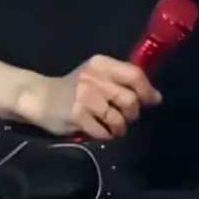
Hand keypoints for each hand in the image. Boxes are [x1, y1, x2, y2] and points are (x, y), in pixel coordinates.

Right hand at [17, 54, 161, 139]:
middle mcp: (93, 77)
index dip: (147, 90)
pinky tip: (97, 129)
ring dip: (118, 128)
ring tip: (109, 126)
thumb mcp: (97, 76)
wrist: (41, 97)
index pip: (134, 74)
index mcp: (100, 63)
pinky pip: (103, 132)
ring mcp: (84, 96)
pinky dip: (104, 135)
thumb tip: (157, 97)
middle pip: (129, 100)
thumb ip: (124, 82)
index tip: (152, 101)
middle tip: (122, 116)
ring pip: (118, 119)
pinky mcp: (77, 115)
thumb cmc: (75, 87)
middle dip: (131, 114)